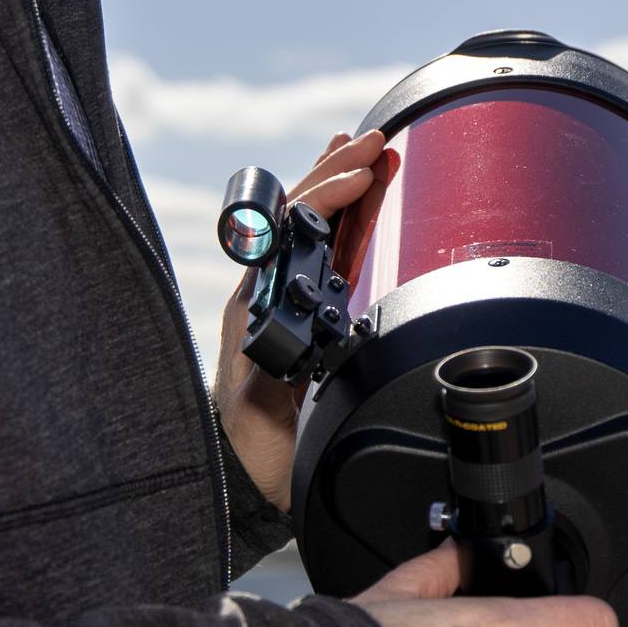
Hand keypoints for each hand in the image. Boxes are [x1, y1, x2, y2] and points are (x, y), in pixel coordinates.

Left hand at [211, 128, 388, 511]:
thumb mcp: (260, 407)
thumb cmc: (257, 451)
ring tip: (365, 153)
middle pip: (303, 216)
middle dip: (337, 173)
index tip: (361, 171)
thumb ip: (269, 365)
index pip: (294, 229)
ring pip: (318, 231)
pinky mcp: (308, 321)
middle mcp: (271, 296)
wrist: (256, 485)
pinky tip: (360, 206)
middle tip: (371, 141)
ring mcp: (289, 305)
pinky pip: (329, 258)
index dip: (327, 193)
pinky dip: (348, 224)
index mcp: (259, 304)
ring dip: (342, 189)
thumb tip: (285, 323)